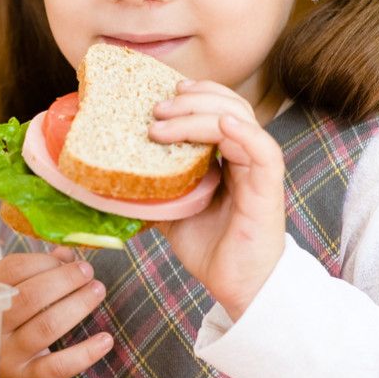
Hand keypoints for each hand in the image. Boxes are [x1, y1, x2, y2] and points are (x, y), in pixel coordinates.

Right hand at [0, 247, 112, 377]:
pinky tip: (106, 339)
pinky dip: (85, 353)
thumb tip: (66, 253)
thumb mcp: (8, 296)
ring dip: (77, 306)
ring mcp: (8, 357)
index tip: (65, 259)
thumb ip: (35, 271)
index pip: (12, 270)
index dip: (43, 261)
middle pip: (30, 297)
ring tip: (97, 291)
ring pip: (46, 327)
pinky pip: (58, 367)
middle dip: (64, 280)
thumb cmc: (2, 323)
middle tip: (87, 271)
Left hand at [150, 80, 287, 319]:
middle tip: (157, 108)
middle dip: (191, 100)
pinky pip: (264, 151)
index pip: (217, 108)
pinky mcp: (268, 188)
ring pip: (240, 120)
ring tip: (168, 120)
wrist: (235, 285)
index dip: (194, 94)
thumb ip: (154, 189)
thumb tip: (110, 178)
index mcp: (225, 155)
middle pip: (227, 106)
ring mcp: (258, 170)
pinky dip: (245, 132)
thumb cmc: (210, 247)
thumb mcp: (171, 211)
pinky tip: (222, 124)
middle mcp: (244, 156)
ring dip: (202, 114)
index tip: (163, 92)